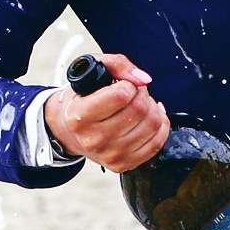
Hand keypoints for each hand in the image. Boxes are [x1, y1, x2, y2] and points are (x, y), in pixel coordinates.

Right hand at [47, 52, 170, 170]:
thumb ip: (118, 64)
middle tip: (133, 92)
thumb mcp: (91, 69)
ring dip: (151, 107)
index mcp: (79, 116)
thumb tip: (143, 79)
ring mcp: (109, 155)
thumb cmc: (82, 97)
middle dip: (141, 94)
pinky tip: (148, 117)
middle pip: (140, 109)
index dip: (128, 84)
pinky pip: (157, 143)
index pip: (121, 95)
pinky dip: (159, 125)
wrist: (70, 130)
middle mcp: (93, 140)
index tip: (121, 85)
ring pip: (153, 124)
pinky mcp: (123, 165)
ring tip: (139, 104)